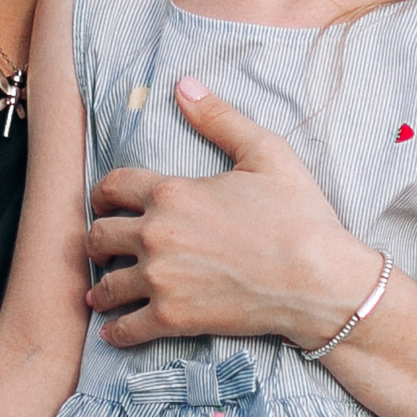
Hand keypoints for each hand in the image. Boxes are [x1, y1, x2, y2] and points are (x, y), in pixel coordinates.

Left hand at [88, 77, 380, 349]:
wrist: (318, 280)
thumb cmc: (298, 216)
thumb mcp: (265, 153)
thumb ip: (219, 118)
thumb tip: (183, 85)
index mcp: (171, 192)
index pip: (112, 186)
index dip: (103, 193)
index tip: (105, 203)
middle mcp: (156, 235)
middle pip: (98, 236)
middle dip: (97, 240)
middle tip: (103, 248)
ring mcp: (160, 279)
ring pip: (106, 284)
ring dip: (101, 287)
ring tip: (103, 291)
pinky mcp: (172, 318)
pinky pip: (126, 327)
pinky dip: (117, 331)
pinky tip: (114, 330)